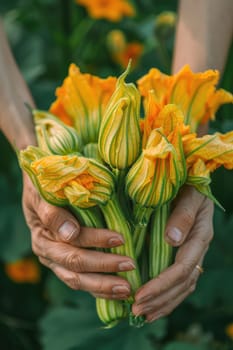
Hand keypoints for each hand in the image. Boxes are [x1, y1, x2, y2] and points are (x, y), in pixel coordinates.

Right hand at [22, 174, 133, 299]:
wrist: (39, 187)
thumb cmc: (44, 185)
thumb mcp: (43, 193)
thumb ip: (53, 213)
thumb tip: (70, 234)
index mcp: (43, 235)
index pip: (72, 243)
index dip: (96, 241)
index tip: (119, 239)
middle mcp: (47, 252)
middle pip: (76, 266)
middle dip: (104, 268)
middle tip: (130, 265)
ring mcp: (55, 261)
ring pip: (77, 280)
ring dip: (103, 285)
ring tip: (127, 289)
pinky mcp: (63, 266)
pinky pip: (80, 281)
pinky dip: (97, 289)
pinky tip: (116, 292)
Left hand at [132, 186, 213, 321]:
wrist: (194, 180)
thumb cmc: (190, 185)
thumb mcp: (190, 195)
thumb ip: (183, 216)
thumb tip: (171, 239)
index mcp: (200, 237)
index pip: (181, 269)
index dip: (161, 284)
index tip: (140, 295)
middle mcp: (198, 249)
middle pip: (182, 283)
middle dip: (159, 299)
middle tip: (136, 311)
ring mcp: (193, 253)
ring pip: (182, 287)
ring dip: (163, 303)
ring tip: (143, 314)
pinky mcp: (185, 253)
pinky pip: (180, 281)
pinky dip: (167, 295)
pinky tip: (154, 303)